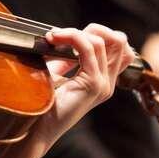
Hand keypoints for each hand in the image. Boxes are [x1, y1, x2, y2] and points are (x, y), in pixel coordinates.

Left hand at [26, 23, 134, 153]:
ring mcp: (103, 84)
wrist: (38, 128)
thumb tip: (63, 34)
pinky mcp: (93, 84)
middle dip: (93, 29)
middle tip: (64, 34)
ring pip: (102, 41)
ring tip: (54, 36)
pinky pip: (88, 47)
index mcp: (103, 81)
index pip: (120, 48)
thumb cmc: (44, 103)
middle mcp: (108, 83)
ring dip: (75, 31)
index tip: (69, 35)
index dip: (98, 33)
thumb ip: (68, 56)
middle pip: (119, 41)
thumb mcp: (59, 73)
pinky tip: (54, 38)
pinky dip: (71, 36)